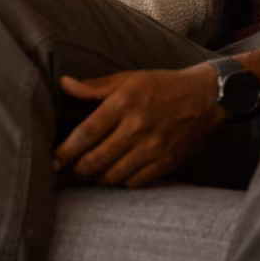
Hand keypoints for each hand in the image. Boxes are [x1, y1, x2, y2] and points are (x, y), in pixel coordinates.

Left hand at [53, 64, 220, 187]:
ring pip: (113, 175)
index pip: (87, 133)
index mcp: (124, 103)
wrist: (205, 97)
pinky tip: (112, 175)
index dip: (66, 151)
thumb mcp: (127, 78)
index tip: (54, 160)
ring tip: (85, 174)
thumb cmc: (161, 86)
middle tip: (64, 172)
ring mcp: (153, 148)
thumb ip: (94, 86)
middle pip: (96, 160)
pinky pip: (135, 182)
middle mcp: (138, 127)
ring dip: (95, 178)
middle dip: (75, 170)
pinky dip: (119, 182)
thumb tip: (64, 83)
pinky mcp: (166, 162)